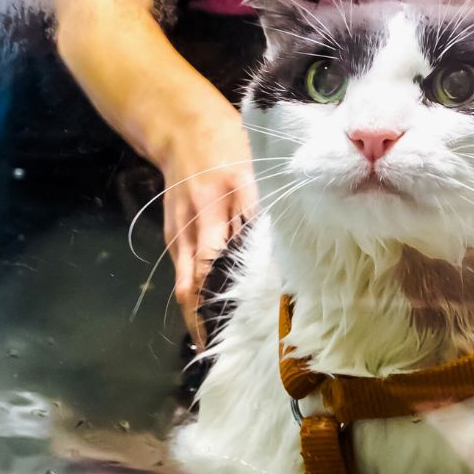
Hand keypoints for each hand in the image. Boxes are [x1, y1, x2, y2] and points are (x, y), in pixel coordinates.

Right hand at [160, 102, 256, 348]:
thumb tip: (301, 254)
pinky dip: (194, 301)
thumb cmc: (233, 148)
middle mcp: (203, 215)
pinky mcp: (172, 236)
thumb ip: (275, 208)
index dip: (246, 284)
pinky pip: (182, 275)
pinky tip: (207, 322)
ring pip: (188, 282)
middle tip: (238, 346)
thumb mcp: (260, 168)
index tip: (267, 316)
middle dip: (215, 312)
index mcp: (231, 195)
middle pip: (204, 274)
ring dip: (200, 315)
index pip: (237, 249)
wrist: (182, 127)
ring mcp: (182, 228)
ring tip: (218, 346)